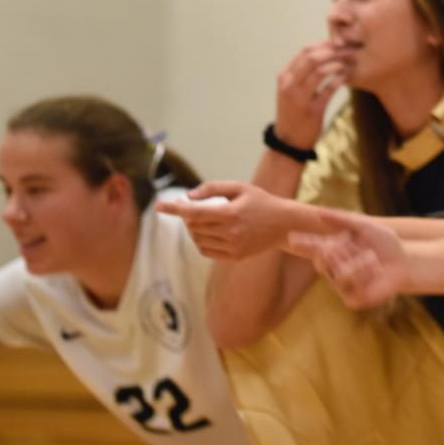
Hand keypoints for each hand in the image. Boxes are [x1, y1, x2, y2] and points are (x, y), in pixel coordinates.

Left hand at [157, 182, 295, 259]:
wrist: (285, 225)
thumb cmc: (261, 201)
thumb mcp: (240, 187)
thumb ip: (212, 188)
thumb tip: (188, 197)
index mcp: (231, 213)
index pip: (194, 213)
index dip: (174, 209)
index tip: (158, 206)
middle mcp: (231, 232)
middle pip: (193, 226)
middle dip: (188, 217)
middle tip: (195, 208)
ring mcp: (233, 246)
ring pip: (198, 239)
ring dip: (194, 229)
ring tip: (205, 220)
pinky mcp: (235, 256)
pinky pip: (206, 251)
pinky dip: (201, 241)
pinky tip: (209, 233)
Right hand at [273, 40, 355, 149]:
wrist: (288, 140)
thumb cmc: (293, 111)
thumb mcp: (289, 90)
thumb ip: (301, 73)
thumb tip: (323, 52)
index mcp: (284, 76)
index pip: (304, 51)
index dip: (324, 44)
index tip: (338, 42)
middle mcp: (289, 85)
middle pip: (312, 58)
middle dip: (332, 51)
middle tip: (347, 50)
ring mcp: (300, 98)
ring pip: (321, 72)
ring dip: (338, 64)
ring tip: (348, 63)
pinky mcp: (313, 110)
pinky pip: (329, 89)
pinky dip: (339, 80)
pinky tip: (346, 77)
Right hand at [287, 210, 406, 309]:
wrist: (404, 262)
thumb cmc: (383, 242)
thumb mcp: (365, 226)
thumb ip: (342, 219)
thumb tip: (319, 212)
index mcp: (333, 250)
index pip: (312, 247)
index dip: (301, 243)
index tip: (290, 236)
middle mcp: (333, 269)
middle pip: (322, 260)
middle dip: (338, 250)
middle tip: (351, 244)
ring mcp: (341, 286)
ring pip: (339, 275)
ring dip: (359, 263)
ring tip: (372, 258)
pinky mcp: (353, 300)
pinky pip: (352, 288)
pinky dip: (367, 276)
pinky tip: (376, 272)